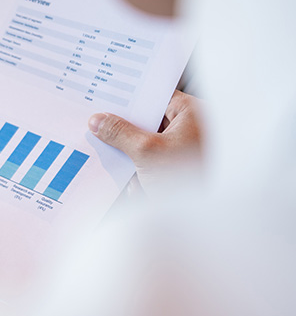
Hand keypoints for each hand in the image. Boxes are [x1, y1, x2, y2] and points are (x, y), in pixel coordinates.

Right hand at [88, 90, 202, 187]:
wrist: (215, 218)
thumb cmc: (196, 178)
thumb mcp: (148, 152)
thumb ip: (120, 134)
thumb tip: (99, 122)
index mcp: (190, 112)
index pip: (151, 97)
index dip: (125, 100)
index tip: (102, 103)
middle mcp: (190, 127)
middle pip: (146, 122)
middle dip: (126, 136)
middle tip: (104, 136)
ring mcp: (186, 150)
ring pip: (147, 145)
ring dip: (133, 160)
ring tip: (131, 174)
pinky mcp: (181, 170)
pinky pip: (153, 164)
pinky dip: (143, 175)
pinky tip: (139, 187)